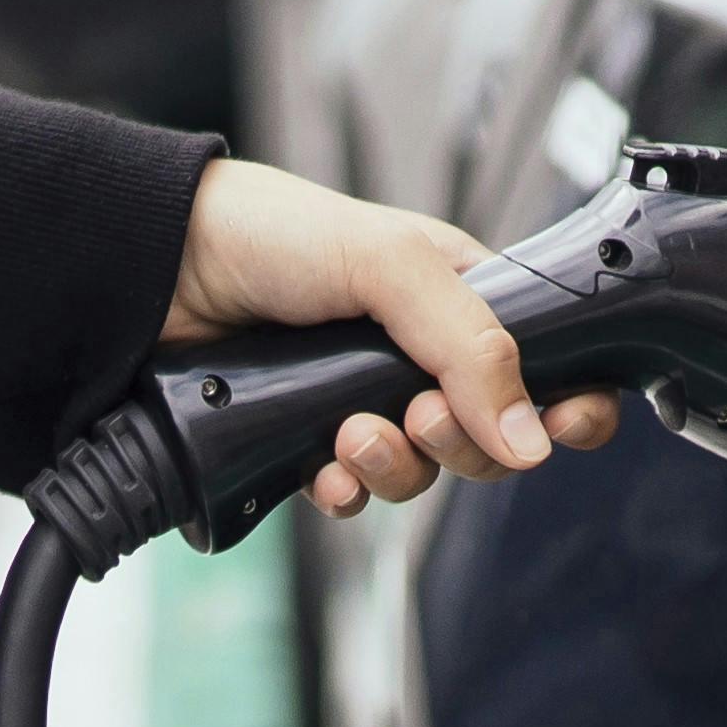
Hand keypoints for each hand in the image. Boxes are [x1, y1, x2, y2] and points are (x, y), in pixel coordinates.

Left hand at [171, 160, 621, 518]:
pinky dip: (345, 493)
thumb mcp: (391, 265)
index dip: (566, 406)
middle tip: (416, 414)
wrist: (160, 265)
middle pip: (488, 438)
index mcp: (457, 299)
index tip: (563, 429)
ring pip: (421, 472)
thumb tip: (530, 437)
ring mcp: (361, 398)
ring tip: (351, 435)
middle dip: (462, 443)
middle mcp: (417, 354)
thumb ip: (470, 345)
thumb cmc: (274, 233)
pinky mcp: (307, 437)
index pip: (546, 364)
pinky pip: (353, 494)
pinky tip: (322, 473)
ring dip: (395, 469)